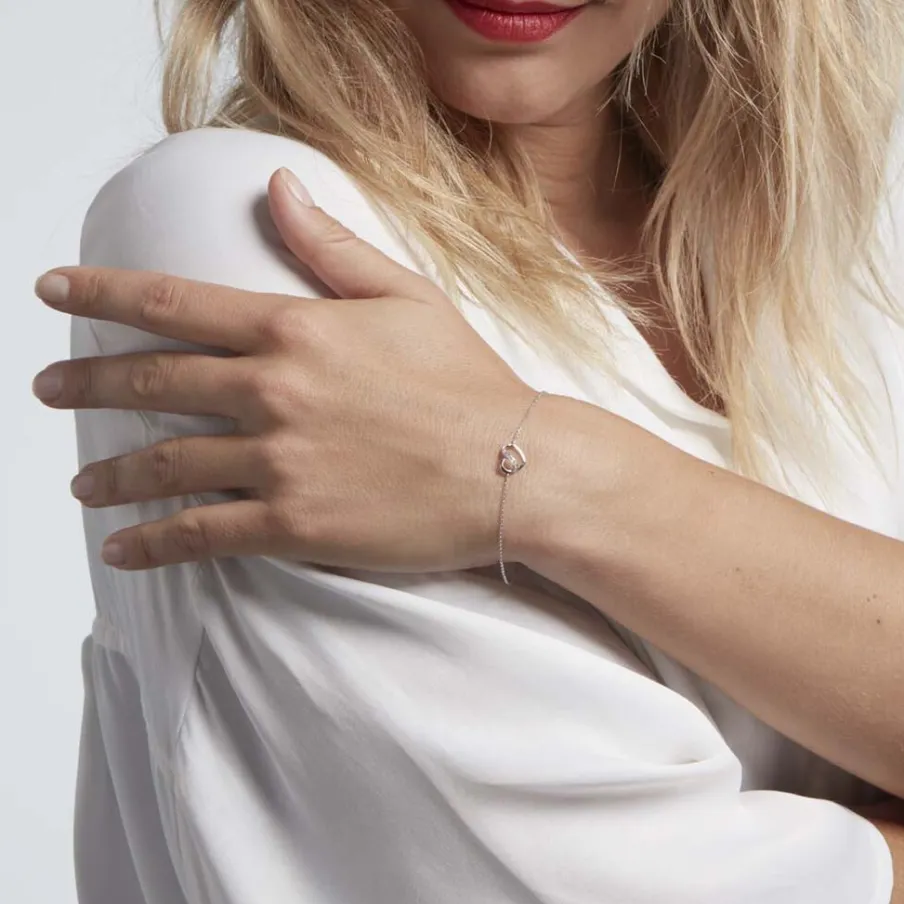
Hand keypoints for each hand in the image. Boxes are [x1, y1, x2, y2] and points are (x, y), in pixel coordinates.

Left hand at [33, 168, 536, 571]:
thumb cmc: (467, 381)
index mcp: (295, 329)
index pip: (174, 304)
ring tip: (82, 483)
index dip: (102, 294)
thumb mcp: (406, 295)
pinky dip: (152, 542)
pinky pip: (201, 534)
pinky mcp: (293, 524)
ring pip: (165, 464)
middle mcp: (272, 391)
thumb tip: (278, 186)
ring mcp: (278, 461)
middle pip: (150, 382)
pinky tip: (122, 547)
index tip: (52, 292)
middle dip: (87, 383)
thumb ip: (331, 245)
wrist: (514, 467)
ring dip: (111, 474)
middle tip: (47, 389)